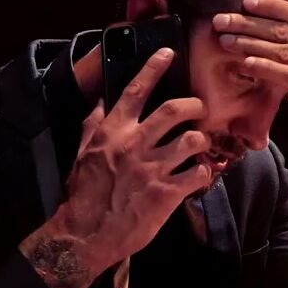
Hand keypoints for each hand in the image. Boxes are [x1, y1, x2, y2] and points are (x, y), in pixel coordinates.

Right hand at [19, 48, 212, 287]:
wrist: (86, 234)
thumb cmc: (83, 194)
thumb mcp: (83, 152)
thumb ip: (94, 124)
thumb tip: (102, 100)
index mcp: (112, 131)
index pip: (136, 90)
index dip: (154, 67)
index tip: (168, 53)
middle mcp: (134, 145)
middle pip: (175, 109)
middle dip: (193, 105)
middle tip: (198, 110)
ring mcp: (152, 169)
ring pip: (193, 139)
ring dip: (201, 140)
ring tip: (198, 146)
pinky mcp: (167, 194)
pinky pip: (199, 173)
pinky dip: (204, 172)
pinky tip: (199, 174)